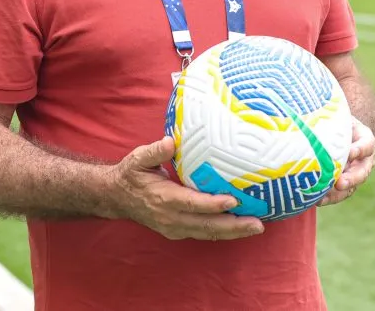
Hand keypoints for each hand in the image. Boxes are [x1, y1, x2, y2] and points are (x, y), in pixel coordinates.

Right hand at [110, 137, 264, 240]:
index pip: (192, 203)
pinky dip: (222, 232)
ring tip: (256, 228)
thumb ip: (155, 151)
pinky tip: (239, 227)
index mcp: (162, 198)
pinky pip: (203, 233)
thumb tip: (172, 141)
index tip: (233, 200)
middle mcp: (170, 218)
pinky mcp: (177, 231)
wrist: (116, 198)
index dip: (212, 204)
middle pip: (206, 225)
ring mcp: (174, 228)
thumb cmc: (131, 174)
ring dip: (232, 232)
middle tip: (258, 224)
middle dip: (233, 226)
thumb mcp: (138, 158)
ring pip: (207, 233)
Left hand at [318, 117, 374, 206]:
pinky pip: (338, 194)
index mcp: (363, 139)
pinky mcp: (343, 182)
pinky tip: (316, 200)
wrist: (334, 131)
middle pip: (363, 170)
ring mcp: (354, 172)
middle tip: (340, 183)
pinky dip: (328, 198)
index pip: (366, 144)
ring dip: (339, 193)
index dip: (359, 149)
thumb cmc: (333, 119)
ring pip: (351, 186)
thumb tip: (304, 109)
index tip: (350, 152)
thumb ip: (326, 114)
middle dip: (352, 178)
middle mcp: (362, 158)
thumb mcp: (334, 115)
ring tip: (325, 197)